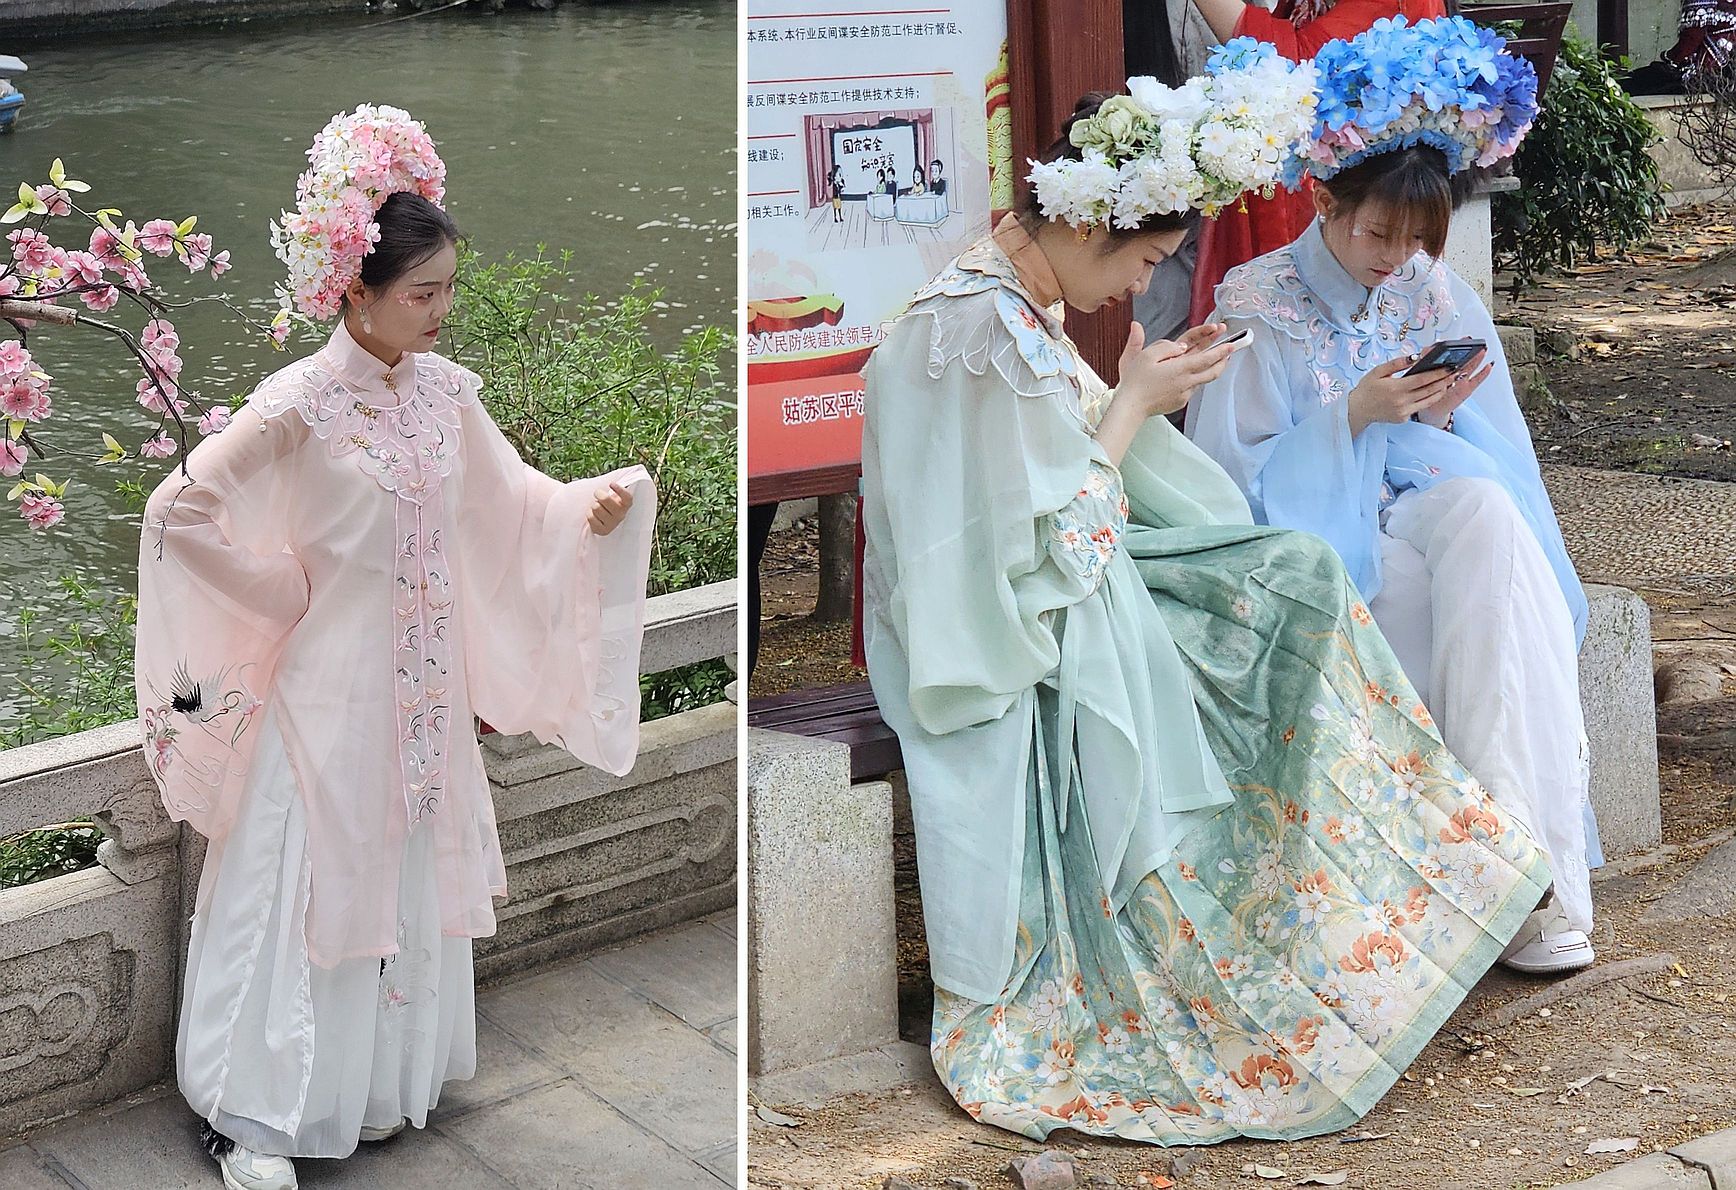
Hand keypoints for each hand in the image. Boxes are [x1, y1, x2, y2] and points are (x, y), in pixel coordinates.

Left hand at [587, 481, 633, 535]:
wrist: (603, 522)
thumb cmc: (607, 505)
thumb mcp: (613, 496)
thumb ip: (615, 490)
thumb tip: (612, 483)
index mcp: (626, 505)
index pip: (627, 497)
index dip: (619, 490)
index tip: (611, 484)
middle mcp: (621, 515)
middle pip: (605, 499)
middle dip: (598, 494)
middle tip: (598, 494)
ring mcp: (613, 524)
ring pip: (596, 507)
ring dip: (593, 505)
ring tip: (597, 507)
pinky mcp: (604, 530)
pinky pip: (591, 517)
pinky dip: (589, 513)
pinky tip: (594, 515)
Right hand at [1113, 320, 1239, 419]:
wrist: (1131, 407)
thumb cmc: (1135, 382)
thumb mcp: (1146, 355)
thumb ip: (1166, 347)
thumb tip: (1180, 345)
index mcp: (1180, 369)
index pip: (1208, 358)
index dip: (1221, 351)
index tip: (1230, 344)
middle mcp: (1186, 382)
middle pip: (1213, 372)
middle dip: (1223, 361)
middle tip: (1229, 352)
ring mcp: (1184, 394)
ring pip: (1203, 380)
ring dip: (1210, 370)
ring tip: (1212, 362)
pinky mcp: (1179, 402)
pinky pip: (1191, 389)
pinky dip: (1194, 380)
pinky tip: (1188, 376)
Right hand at [1347, 349, 1490, 436]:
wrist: (1358, 410)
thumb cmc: (1367, 389)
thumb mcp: (1378, 371)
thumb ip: (1397, 363)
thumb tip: (1416, 356)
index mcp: (1396, 388)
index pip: (1423, 379)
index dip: (1438, 373)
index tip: (1450, 366)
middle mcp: (1402, 401)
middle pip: (1430, 390)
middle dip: (1445, 380)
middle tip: (1457, 372)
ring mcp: (1404, 412)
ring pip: (1429, 400)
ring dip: (1441, 390)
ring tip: (1450, 381)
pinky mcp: (1404, 418)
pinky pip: (1420, 407)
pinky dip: (1430, 399)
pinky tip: (1436, 391)